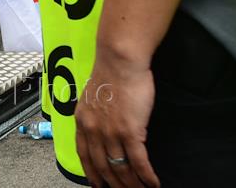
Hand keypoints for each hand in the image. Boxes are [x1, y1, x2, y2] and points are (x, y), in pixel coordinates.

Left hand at [75, 54, 159, 187]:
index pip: (84, 155)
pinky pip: (138, 161)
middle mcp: (93, 130)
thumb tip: (100, 125)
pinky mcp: (130, 131)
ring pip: (121, 168)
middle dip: (113, 185)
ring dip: (132, 185)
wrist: (119, 61)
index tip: (97, 185)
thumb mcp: (92, 96)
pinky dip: (146, 176)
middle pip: (102, 167)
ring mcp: (110, 132)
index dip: (91, 173)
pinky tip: (153, 184)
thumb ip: (94, 114)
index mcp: (82, 121)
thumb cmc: (110, 74)